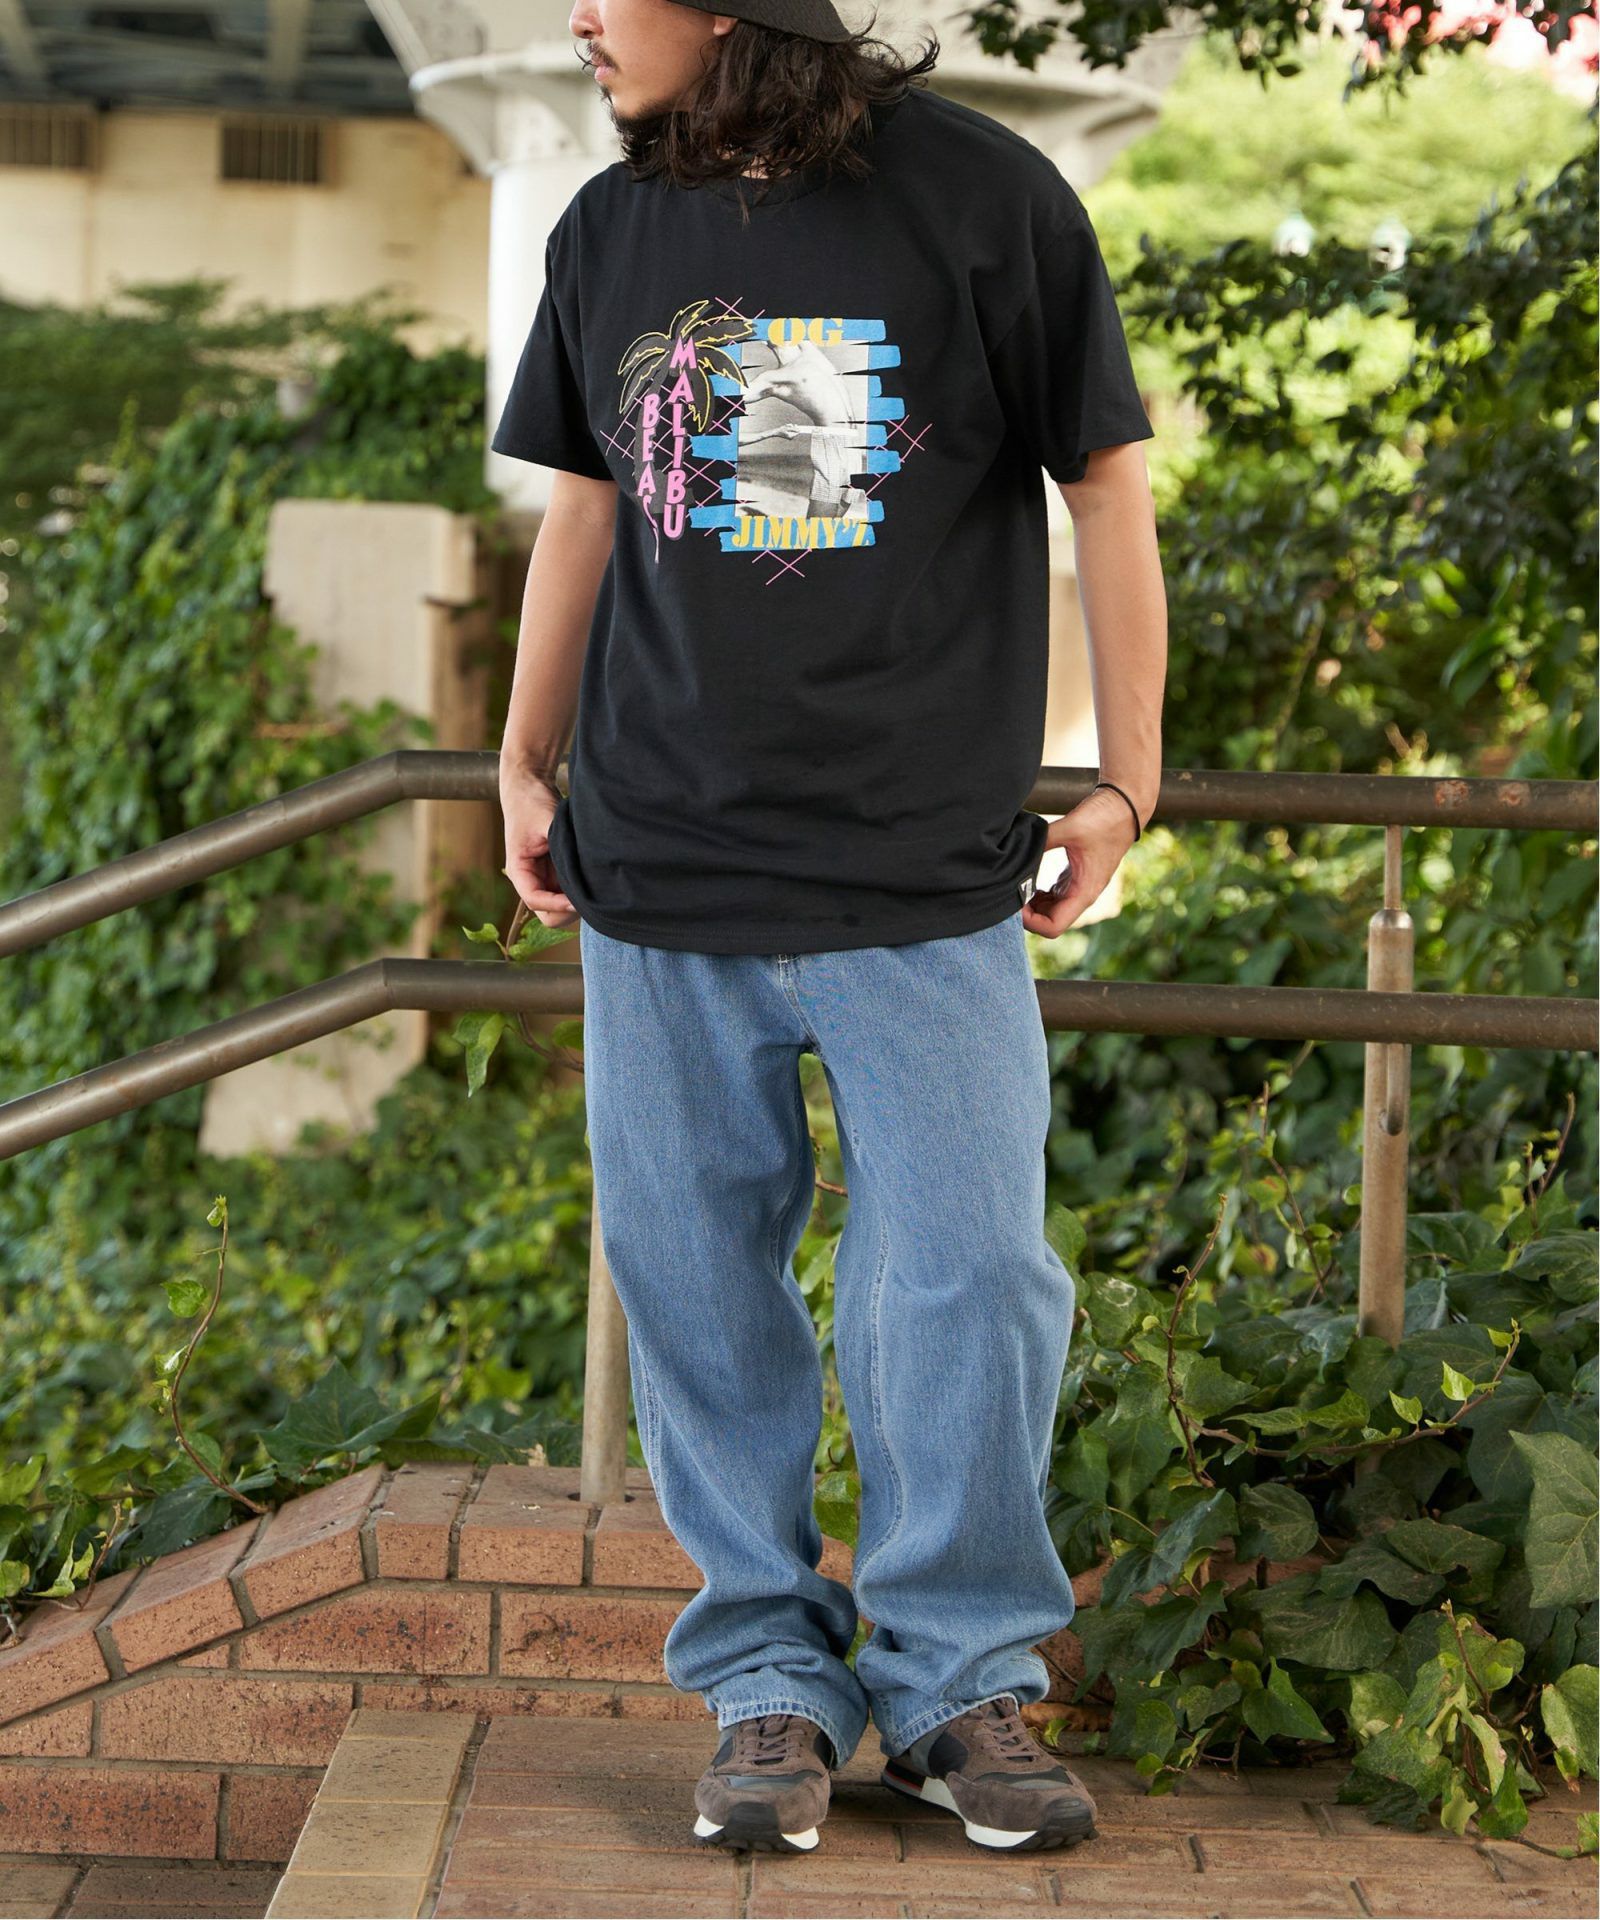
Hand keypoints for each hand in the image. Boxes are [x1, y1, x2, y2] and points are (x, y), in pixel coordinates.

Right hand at [500, 766, 578, 929]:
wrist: (530, 787)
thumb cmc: (533, 802)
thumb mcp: (548, 822)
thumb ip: (562, 847)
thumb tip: (584, 870)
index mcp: (519, 870)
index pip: (536, 901)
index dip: (558, 905)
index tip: (579, 898)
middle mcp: (530, 880)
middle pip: (549, 915)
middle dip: (569, 909)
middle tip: (591, 893)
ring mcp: (544, 879)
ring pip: (561, 909)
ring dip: (577, 901)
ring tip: (594, 883)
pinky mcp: (557, 874)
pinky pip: (569, 894)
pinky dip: (582, 892)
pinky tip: (594, 877)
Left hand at [1020, 786, 1141, 938]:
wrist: (1124, 806)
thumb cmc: (1103, 819)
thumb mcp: (1069, 828)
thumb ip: (1042, 842)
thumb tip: (1015, 852)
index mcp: (1084, 892)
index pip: (1053, 927)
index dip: (1030, 921)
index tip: (1015, 901)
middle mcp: (1083, 895)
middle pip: (1050, 922)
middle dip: (1027, 913)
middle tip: (1009, 892)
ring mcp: (1079, 887)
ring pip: (1051, 910)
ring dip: (1032, 904)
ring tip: (1015, 885)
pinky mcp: (1076, 877)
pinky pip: (1054, 896)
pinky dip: (1038, 894)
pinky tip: (1026, 878)